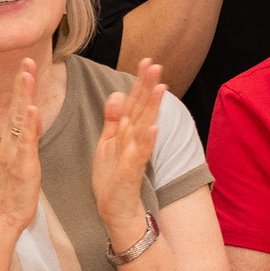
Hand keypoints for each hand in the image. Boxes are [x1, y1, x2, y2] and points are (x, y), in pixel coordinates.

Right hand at [0, 59, 44, 235]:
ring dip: (23, 96)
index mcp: (13, 141)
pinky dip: (28, 125)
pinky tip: (31, 110)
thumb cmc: (16, 191)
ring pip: (18, 119)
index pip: (17, 108)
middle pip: (15, 107)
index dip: (22, 86)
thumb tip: (30, 119)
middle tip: (26, 59)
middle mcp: (10, 142)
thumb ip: (26, 138)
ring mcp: (14, 152)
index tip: (27, 64)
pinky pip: (25, 142)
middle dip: (21, 82)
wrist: (5, 216)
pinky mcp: (22, 165)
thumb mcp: (23, 159)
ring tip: (27, 75)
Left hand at [92, 58, 166, 242]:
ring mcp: (134, 155)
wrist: (116, 210)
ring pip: (143, 127)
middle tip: (156, 65)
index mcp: (125, 133)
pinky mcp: (130, 172)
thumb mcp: (108, 144)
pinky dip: (146, 142)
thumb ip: (113, 119)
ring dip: (153, 108)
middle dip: (148, 87)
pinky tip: (153, 128)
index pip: (134, 103)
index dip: (140, 83)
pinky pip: (139, 155)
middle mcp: (133, 141)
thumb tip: (117, 94)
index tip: (146, 61)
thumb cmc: (113, 178)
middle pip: (142, 109)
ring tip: (161, 88)